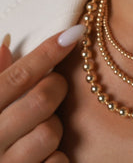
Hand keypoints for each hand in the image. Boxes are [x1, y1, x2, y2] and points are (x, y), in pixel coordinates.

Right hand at [0, 28, 82, 162]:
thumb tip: (5, 44)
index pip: (18, 76)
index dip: (48, 52)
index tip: (75, 32)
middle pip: (41, 99)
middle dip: (55, 90)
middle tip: (52, 90)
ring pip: (50, 132)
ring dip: (53, 129)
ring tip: (39, 130)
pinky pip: (57, 162)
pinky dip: (56, 158)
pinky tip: (43, 157)